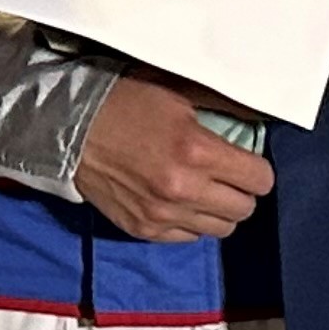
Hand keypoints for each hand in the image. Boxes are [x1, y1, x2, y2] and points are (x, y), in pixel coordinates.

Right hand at [73, 71, 275, 242]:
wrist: (67, 127)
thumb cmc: (123, 102)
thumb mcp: (176, 92)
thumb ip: (223, 106)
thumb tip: (261, 115)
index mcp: (197, 151)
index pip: (260, 180)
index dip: (256, 169)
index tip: (244, 161)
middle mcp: (184, 189)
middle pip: (245, 209)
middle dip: (239, 190)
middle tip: (223, 174)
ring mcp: (162, 214)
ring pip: (221, 229)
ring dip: (217, 209)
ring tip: (200, 189)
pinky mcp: (144, 229)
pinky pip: (189, 237)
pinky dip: (190, 221)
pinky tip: (176, 200)